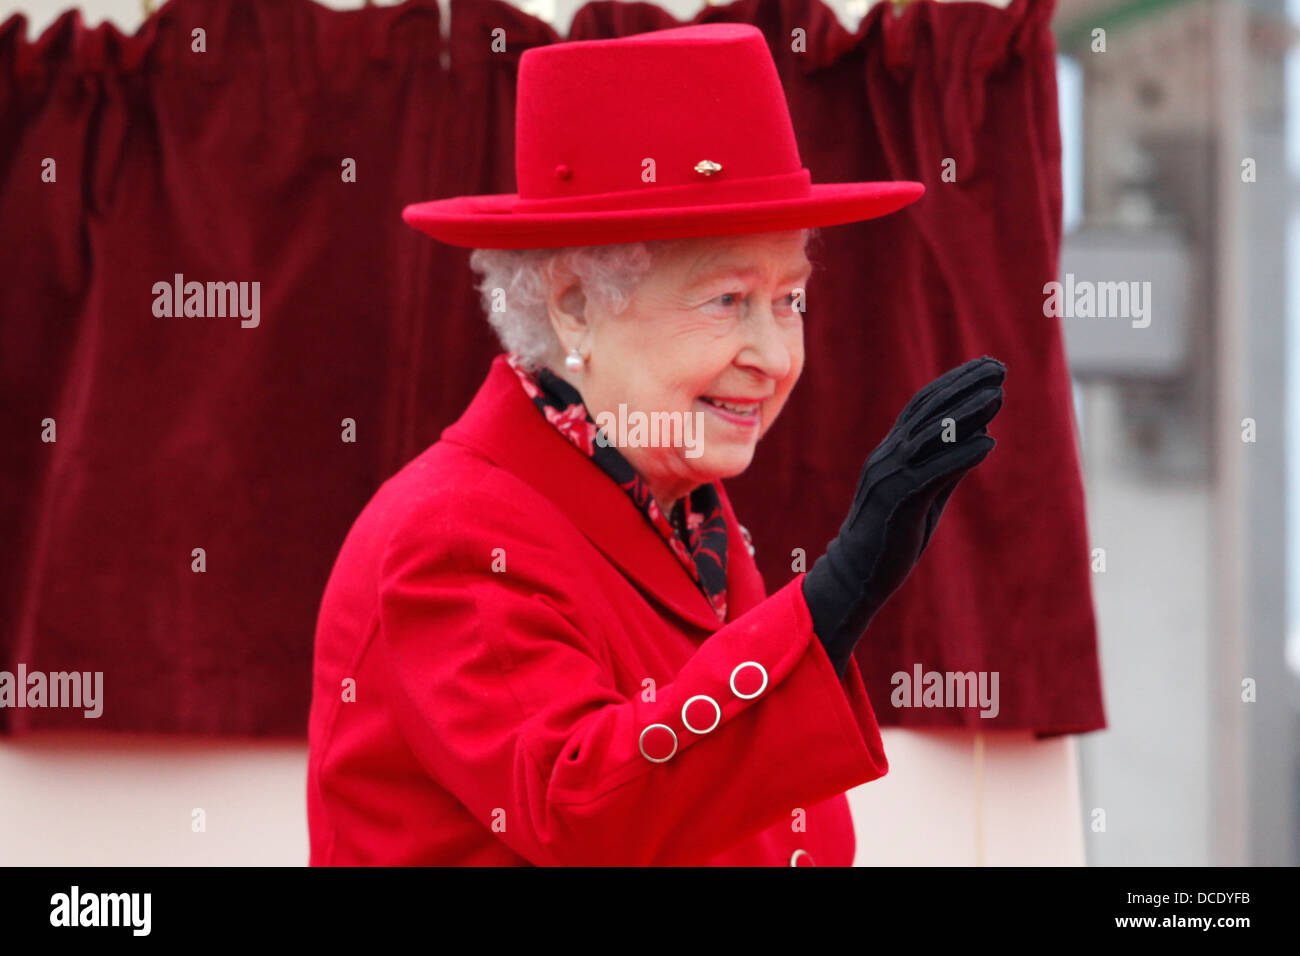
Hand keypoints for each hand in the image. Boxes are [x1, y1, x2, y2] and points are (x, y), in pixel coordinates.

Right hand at [802, 356, 1005, 676]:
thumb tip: (982, 435)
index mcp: (890, 453)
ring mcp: (889, 478)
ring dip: (967, 412)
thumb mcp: (926, 494)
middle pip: (928, 411)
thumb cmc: (891, 537)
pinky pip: (932, 472)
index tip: (987, 367)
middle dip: (965, 386)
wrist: (856, 574)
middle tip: (999, 368)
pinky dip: (961, 455)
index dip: (955, 382)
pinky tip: (988, 443)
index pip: (923, 406)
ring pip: (930, 435)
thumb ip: (948, 465)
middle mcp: (886, 458)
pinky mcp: (897, 502)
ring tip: (999, 395)